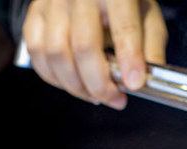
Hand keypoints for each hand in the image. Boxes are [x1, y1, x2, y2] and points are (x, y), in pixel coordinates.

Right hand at [23, 0, 166, 108]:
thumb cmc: (121, 2)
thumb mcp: (146, 16)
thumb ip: (150, 47)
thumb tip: (146, 81)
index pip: (123, 28)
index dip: (129, 60)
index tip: (133, 85)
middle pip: (84, 48)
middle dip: (100, 85)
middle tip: (115, 99)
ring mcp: (54, 4)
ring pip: (57, 55)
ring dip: (76, 86)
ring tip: (94, 94)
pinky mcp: (36, 14)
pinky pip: (38, 53)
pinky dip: (54, 77)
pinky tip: (72, 82)